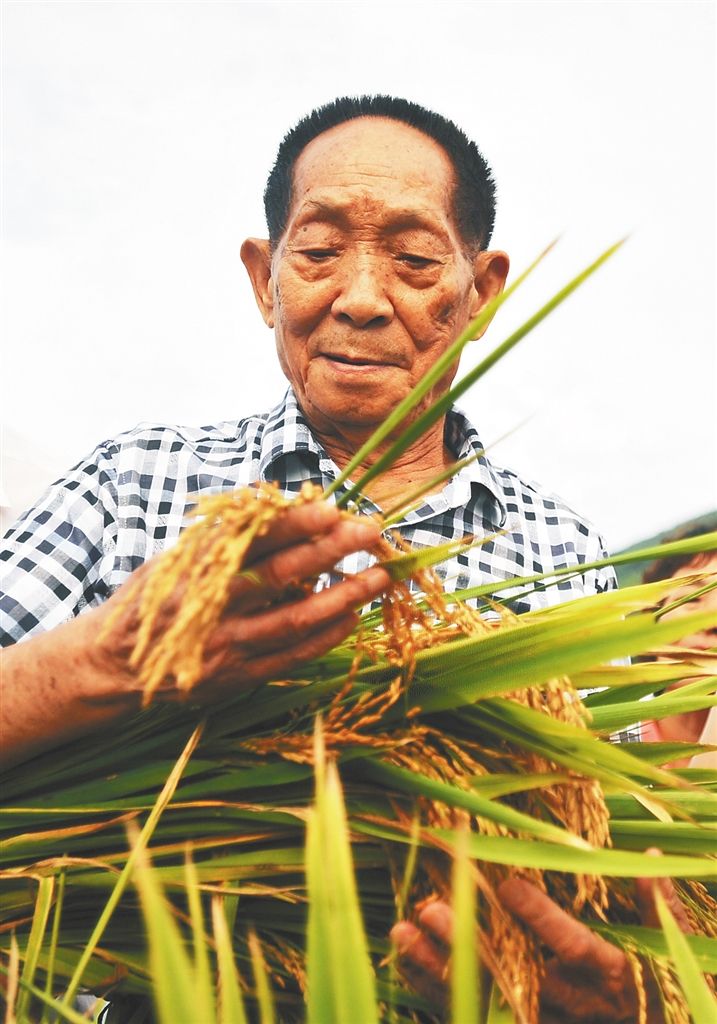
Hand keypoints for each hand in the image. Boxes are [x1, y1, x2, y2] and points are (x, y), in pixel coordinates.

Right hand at [94, 500, 389, 700]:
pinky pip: (292, 656)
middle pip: (281, 575)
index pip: (252, 539)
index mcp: (196, 569)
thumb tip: (270, 501)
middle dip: (330, 551)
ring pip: (295, 619)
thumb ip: (221, 534)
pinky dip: (326, 636)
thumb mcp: (175, 557)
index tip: (331, 507)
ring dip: (343, 596)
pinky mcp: (238, 676)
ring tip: (379, 577)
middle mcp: (213, 606)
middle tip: (370, 531)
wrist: (115, 666)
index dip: (294, 523)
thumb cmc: (153, 599)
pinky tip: (353, 617)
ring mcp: (227, 645)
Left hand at [392, 869, 690, 1022]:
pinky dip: (436, 988)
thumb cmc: (658, 988)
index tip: (509, 886)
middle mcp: (570, 1003)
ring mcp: (541, 1019)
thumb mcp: (668, 949)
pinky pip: (472, 1012)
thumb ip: (657, 905)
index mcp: (609, 975)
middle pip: (513, 974)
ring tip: (401, 931)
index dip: (542, 920)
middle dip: (470, 943)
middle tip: (430, 908)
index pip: (571, 947)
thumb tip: (646, 854)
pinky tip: (405, 959)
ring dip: (438, 967)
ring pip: (483, 996)